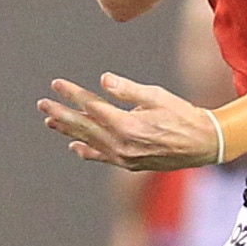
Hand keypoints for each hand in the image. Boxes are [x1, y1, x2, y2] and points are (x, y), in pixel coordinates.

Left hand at [39, 74, 220, 170]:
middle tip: (43, 104)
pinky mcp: (129, 164)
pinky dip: (87, 151)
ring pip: (89, 141)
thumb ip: (127, 90)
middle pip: (84, 126)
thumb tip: (102, 81)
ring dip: (68, 130)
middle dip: (62, 113)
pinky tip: (74, 145)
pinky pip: (102, 157)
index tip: (56, 84)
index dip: (72, 94)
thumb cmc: (182, 115)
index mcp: (127, 125)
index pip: (92, 107)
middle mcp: (122, 144)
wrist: (203, 145)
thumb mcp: (156, 96)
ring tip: (50, 121)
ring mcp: (124, 157)